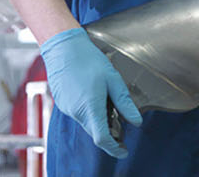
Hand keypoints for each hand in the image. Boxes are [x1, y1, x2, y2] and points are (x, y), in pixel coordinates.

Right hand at [40, 27, 141, 156]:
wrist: (63, 47)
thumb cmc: (88, 59)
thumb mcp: (112, 79)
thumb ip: (124, 102)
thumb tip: (136, 121)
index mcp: (90, 107)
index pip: (102, 138)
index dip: (114, 148)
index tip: (123, 151)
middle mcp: (76, 112)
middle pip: (94, 132)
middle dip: (108, 133)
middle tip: (120, 122)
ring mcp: (67, 108)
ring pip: (86, 123)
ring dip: (98, 121)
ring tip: (106, 103)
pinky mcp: (62, 103)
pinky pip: (78, 114)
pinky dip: (88, 113)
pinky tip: (93, 96)